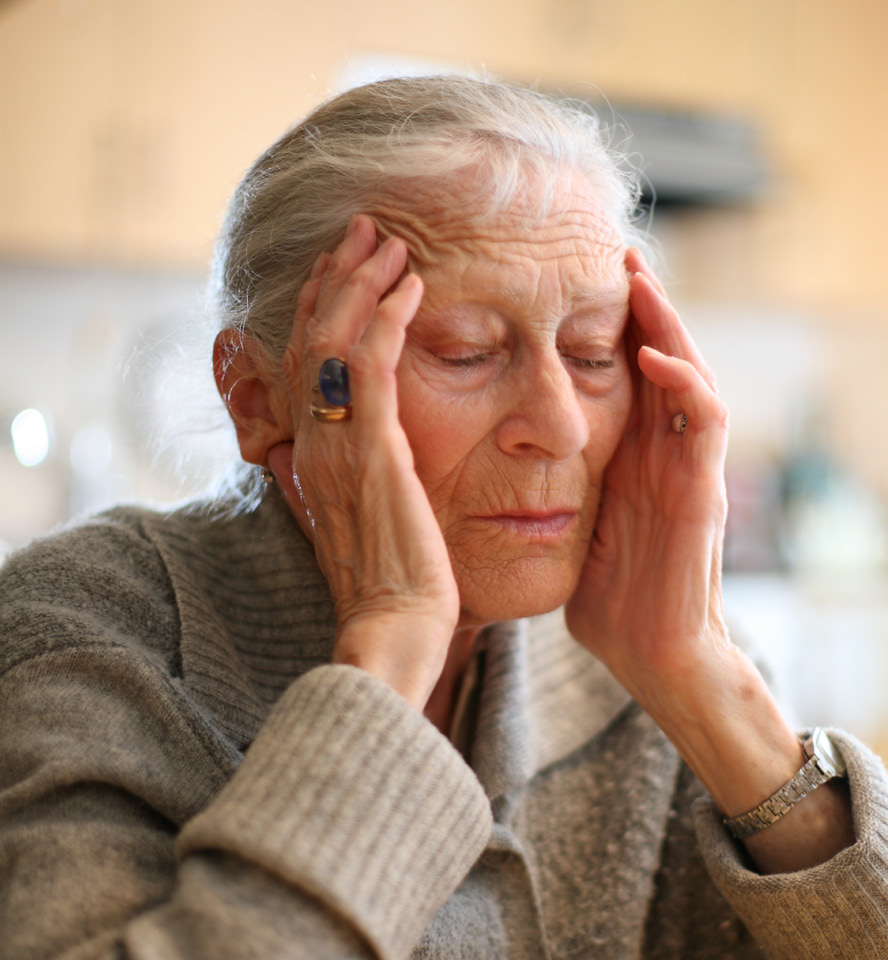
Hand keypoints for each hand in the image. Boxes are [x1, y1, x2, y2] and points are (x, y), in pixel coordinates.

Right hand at [270, 215, 459, 708]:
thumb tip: (344, 463)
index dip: (324, 311)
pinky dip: (388, 319)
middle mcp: (315, 445)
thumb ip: (353, 485)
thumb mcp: (365, 527)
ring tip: (389, 242)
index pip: (309, 367)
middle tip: (366, 230)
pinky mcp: (372, 453)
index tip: (346, 270)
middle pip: (313, 340)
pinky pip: (372, 366)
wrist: (393, 633)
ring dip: (363, 284)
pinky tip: (412, 287)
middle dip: (338, 279)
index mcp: (314, 459)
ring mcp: (339, 447)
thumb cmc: (393, 592)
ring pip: (335, 342)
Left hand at [565, 248, 734, 720]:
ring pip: (691, 373)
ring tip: (638, 277)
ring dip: (669, 324)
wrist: (652, 657)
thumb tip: (497, 464)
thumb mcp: (571, 524)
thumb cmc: (611, 601)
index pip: (628, 374)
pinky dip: (683, 382)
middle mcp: (666, 454)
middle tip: (616, 252)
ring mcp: (689, 469)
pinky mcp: (702, 491)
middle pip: (663, 358)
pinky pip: (703, 421)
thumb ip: (554, 486)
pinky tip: (651, 353)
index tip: (575, 281)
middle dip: (644, 306)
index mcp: (635, 458)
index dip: (611, 327)